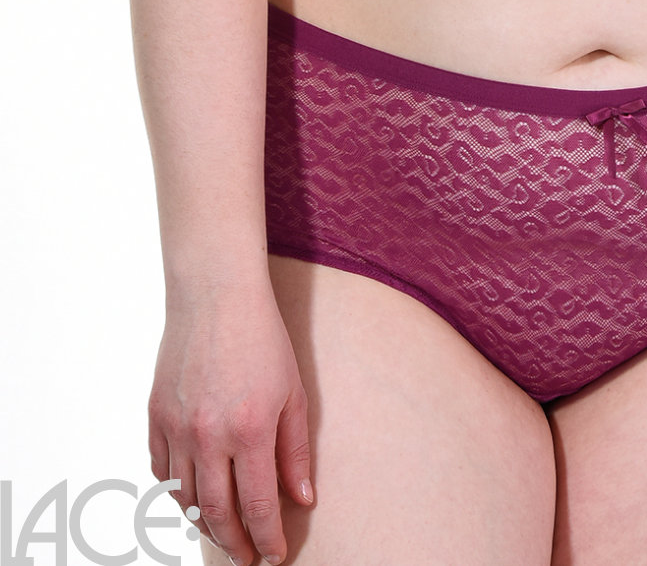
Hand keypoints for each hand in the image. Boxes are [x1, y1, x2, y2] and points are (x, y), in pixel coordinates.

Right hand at [148, 282, 313, 565]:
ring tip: (223, 533)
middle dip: (234, 544)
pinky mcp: (155, 417)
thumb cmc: (262, 338)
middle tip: (246, 558)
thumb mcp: (292, 392)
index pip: (257, 506)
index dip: (266, 539)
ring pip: (184, 500)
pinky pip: (160, 473)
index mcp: (250, 430)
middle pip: (216, 514)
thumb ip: (295, 450)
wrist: (215, 295)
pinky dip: (175, 493)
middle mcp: (208, 436)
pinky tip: (193, 497)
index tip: (274, 555)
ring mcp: (177, 428)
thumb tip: (303, 498)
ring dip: (204, 524)